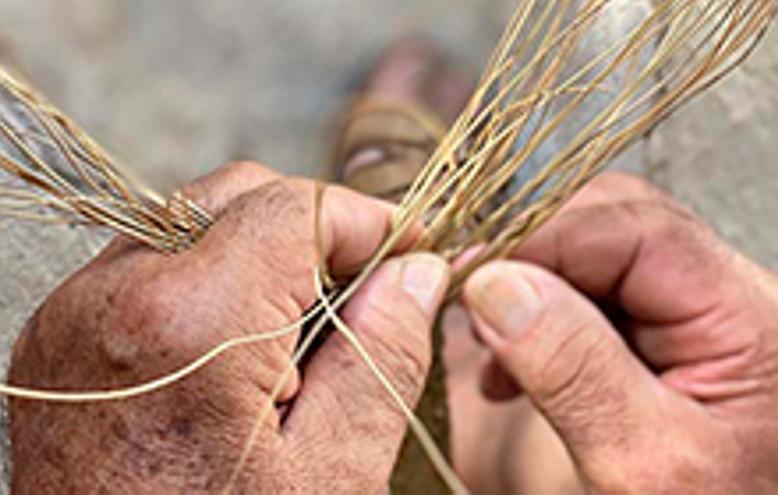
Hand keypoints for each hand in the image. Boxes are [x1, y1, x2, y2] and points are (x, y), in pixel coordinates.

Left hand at [8, 162, 450, 493]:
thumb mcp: (329, 475)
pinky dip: (210, 280)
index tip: (409, 250)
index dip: (368, 220)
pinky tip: (242, 349)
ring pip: (192, 222)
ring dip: (262, 250)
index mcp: (190, 322)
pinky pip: (150, 266)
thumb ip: (382, 357)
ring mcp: (74, 317)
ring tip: (305, 328)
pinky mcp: (61, 339)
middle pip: (238, 193)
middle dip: (314, 225)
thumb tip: (417, 275)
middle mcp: (114, 299)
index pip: (296, 206)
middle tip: (365, 284)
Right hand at [462, 173, 777, 493]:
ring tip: (493, 347)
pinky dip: (550, 321)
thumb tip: (496, 284)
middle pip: (623, 230)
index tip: (474, 271)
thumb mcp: (636, 460)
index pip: (642, 232)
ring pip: (606, 258)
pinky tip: (517, 368)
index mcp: (756, 321)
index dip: (549, 239)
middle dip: (539, 259)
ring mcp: (714, 314)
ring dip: (537, 292)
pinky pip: (605, 297)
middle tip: (473, 301)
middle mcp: (744, 299)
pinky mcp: (683, 335)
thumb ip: (571, 367)